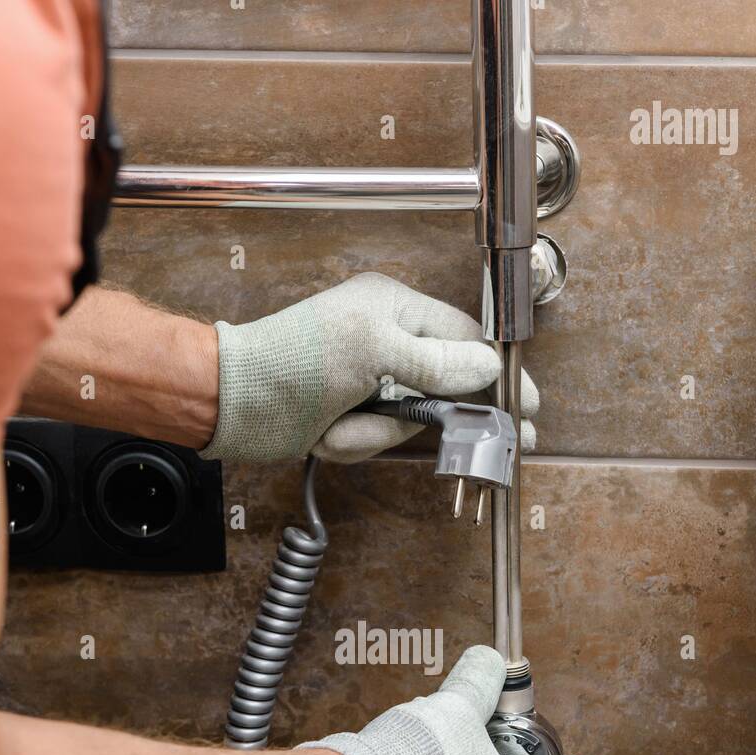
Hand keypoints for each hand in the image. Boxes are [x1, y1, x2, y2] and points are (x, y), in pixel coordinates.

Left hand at [200, 272, 538, 463]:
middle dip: (421, 417)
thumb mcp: (373, 351)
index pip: (466, 340)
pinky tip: (326, 435)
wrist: (231, 401)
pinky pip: (373, 440)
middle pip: (441, 388)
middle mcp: (386, 342)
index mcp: (395, 308)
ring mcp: (368, 381)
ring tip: (338, 426)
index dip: (496, 373)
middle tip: (471, 442)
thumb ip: (435, 362)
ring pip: (406, 422)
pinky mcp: (349, 414)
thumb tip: (486, 366)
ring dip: (372, 433)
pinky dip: (351, 444)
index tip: (524, 405)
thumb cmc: (291, 361)